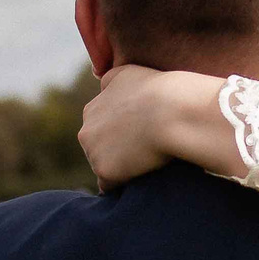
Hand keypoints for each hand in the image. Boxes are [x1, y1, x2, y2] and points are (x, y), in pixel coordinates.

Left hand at [79, 66, 189, 186]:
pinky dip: (123, 184)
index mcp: (92, 109)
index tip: (142, 135)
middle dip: (117, 152)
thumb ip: (111, 82)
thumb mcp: (129, 73)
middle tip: (146, 151)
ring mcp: (93, 153)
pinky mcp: (104, 171)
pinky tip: (141, 179)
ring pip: (104, 167)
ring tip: (147, 164)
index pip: (100, 129)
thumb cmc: (159, 90)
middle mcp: (86, 131)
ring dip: (122, 169)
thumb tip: (103, 87)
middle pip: (98, 150)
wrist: (172, 112)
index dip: (122, 134)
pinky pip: (110, 186)